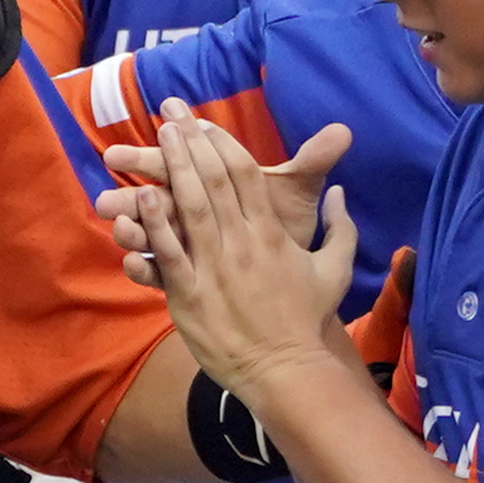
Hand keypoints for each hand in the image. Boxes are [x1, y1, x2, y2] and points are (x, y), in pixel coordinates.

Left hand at [145, 110, 357, 392]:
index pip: (247, 175)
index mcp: (272, 234)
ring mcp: (216, 268)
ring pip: (191, 207)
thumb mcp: (335, 271)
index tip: (203, 121)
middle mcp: (243, 243)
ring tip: (157, 137)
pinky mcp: (192, 296)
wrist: (288, 371)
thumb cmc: (307, 322)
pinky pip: (171, 253)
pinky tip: (141, 195)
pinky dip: (156, 223)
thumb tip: (341, 194)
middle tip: (170, 111)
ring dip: (173, 168)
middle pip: (215, 180)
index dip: (222, 143)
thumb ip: (342, 229)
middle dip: (192, 141)